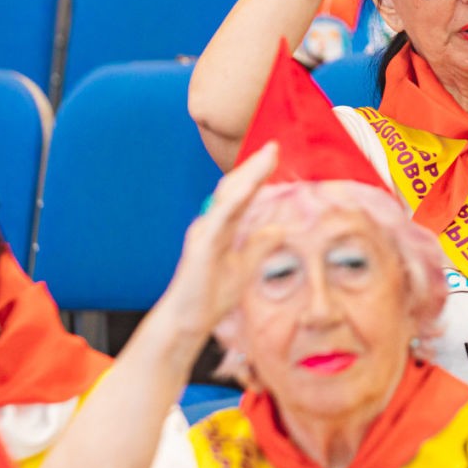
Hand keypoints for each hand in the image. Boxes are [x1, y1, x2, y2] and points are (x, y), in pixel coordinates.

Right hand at [159, 144, 278, 352]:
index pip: (243, 194)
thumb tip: (277, 228)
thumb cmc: (211, 296)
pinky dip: (234, 200)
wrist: (190, 322)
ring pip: (228, 196)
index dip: (258, 173)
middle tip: (274, 146)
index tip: (275, 153)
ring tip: (266, 156)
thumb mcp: (245, 266)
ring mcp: (205, 233)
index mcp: (223, 228)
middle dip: (254, 166)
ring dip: (248, 175)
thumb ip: (259, 246)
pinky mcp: (202, 245)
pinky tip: (248, 187)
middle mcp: (212, 224)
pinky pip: (220, 218)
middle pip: (234, 187)